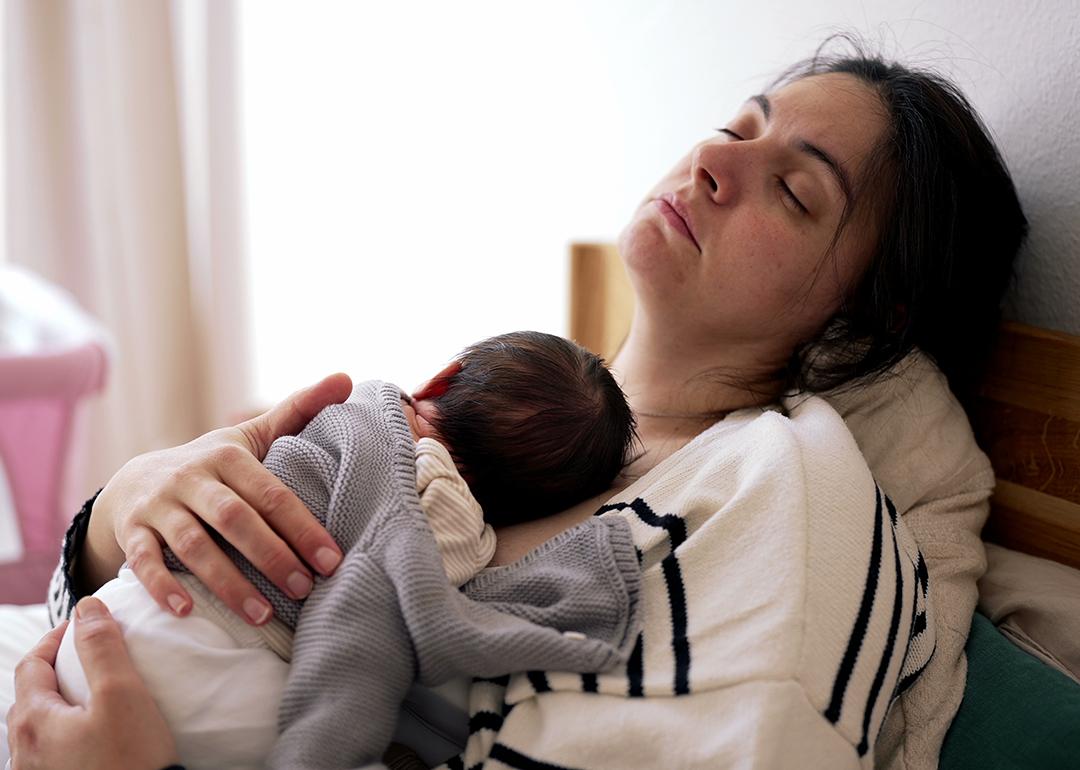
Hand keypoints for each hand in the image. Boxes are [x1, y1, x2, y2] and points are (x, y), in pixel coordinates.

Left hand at [7, 598, 178, 769]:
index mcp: (32, 720)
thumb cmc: (130, 759)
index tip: (87, 626)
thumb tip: (87, 608)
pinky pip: (52, 751)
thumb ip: (102, 646)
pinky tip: (92, 734)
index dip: (59, 637)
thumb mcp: (122, 693)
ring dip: (61, 701)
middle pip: (31, 695)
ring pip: (40, 725)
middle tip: (90, 655)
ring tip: (94, 694)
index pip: (34, 662)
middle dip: (57, 668)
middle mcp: (23, 751)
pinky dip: (67, 731)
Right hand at [84, 373, 351, 623]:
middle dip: (271, 556)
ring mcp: (158, 505)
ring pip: (192, 545)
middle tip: (304, 590)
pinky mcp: (131, 531)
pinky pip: (144, 561)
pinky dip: (163, 586)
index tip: (331, 561)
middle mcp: (191, 477)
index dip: (302, 527)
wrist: (135, 480)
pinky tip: (187, 611)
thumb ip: (297, 411)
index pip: (271, 494)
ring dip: (227, 582)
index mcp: (228, 456)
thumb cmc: (213, 466)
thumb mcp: (251, 438)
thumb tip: (346, 377)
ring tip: (261, 616)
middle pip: (234, 518)